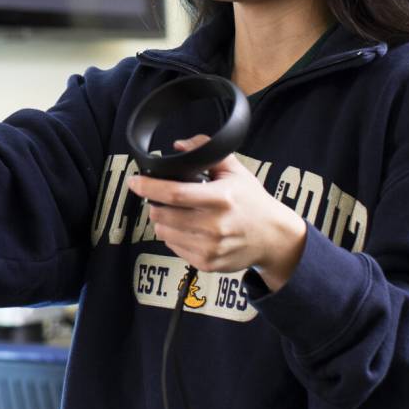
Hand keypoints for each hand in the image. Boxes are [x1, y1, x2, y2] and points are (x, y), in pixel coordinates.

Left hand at [127, 137, 308, 288]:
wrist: (274, 238)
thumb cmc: (252, 202)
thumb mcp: (236, 170)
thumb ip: (207, 153)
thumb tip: (179, 144)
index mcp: (220, 199)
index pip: (174, 194)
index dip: (149, 187)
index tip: (135, 181)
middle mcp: (214, 226)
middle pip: (163, 215)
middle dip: (154, 204)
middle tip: (161, 198)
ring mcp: (210, 248)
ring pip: (164, 233)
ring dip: (162, 221)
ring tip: (176, 213)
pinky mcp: (207, 264)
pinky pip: (174, 248)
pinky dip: (174, 237)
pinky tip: (187, 229)